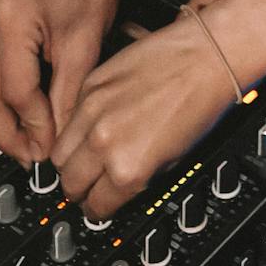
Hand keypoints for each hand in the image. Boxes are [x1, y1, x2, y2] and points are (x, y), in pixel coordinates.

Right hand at [0, 0, 132, 163]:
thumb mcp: (87, 41)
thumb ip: (68, 95)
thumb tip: (55, 140)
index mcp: (11, 14)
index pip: (15, 91)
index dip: (33, 126)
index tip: (47, 149)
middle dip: (6, 131)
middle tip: (29, 156)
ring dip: (2, 114)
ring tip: (29, 139)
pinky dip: (4, 89)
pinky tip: (23, 108)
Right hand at [51, 10, 237, 219]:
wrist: (206, 57)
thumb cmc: (200, 104)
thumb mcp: (171, 161)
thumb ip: (134, 178)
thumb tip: (115, 187)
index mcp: (128, 169)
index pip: (95, 206)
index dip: (97, 209)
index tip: (98, 204)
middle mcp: (105, 143)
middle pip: (70, 183)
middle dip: (78, 189)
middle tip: (88, 184)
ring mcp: (94, 111)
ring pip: (60, 152)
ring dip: (71, 160)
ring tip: (86, 157)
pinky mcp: (91, 84)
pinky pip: (70, 118)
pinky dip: (77, 127)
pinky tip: (93, 125)